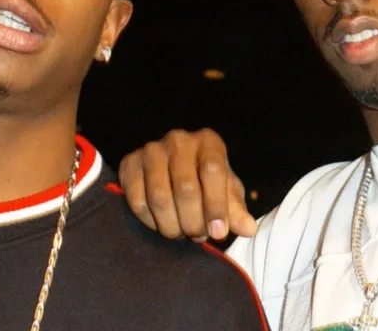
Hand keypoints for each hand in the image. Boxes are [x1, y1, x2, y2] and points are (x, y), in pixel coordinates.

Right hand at [119, 128, 257, 240]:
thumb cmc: (207, 182)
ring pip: (159, 197)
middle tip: (198, 237)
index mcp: (208, 142)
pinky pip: (137, 201)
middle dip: (193, 221)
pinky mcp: (128, 164)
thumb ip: (236, 210)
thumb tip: (248, 229)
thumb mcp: (226, 192)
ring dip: (171, 225)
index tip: (218, 233)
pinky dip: (150, 221)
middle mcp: (178, 140)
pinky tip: (161, 223)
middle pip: (185, 188)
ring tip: (181, 232)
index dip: (216, 205)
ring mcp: (151, 150)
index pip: (212, 171)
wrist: (172, 169)